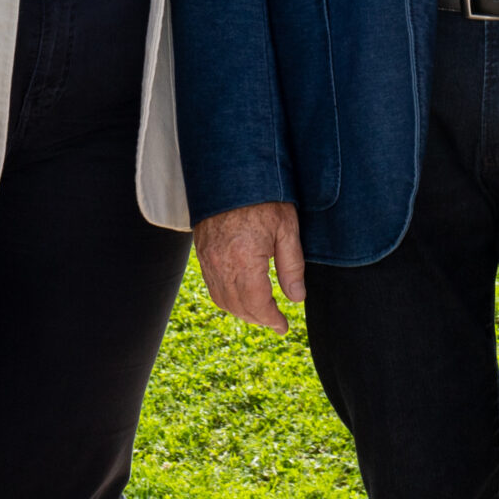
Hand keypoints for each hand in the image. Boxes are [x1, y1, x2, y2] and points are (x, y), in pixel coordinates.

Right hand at [192, 200, 306, 331]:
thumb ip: (292, 267)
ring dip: (241, 311)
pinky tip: (241, 295)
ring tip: (260, 312)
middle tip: (275, 321)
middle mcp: (221, 264)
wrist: (231, 171)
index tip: (283, 327)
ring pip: (222, 300)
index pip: (257, 304)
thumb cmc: (264, 196)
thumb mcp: (287, 229)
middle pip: (238, 306)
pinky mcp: (201, 252)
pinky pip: (212, 286)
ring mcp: (207, 259)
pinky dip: (227, 298)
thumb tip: (297, 298)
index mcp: (245, 260)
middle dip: (258, 318)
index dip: (271, 319)